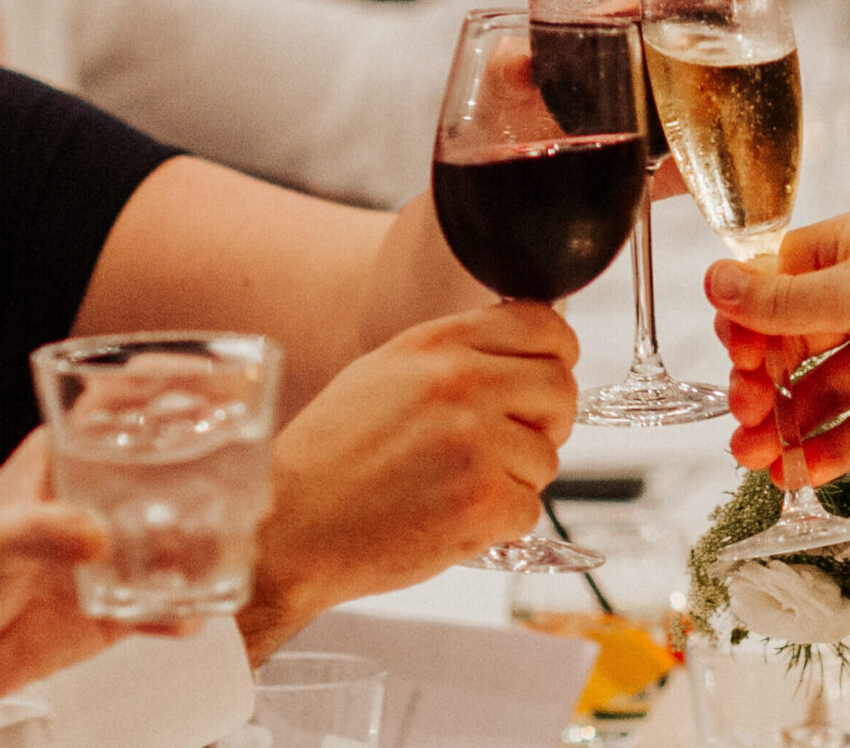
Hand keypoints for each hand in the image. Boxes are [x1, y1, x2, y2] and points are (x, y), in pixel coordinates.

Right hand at [237, 301, 578, 657]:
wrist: (288, 524)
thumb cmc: (331, 455)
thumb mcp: (386, 371)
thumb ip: (456, 354)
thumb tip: (524, 354)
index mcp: (439, 344)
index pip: (543, 325)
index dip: (557, 353)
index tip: (548, 373)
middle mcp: (462, 384)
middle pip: (561, 389)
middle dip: (547, 419)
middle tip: (512, 442)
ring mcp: (476, 444)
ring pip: (548, 456)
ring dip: (515, 477)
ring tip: (455, 484)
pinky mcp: (482, 504)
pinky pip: (529, 508)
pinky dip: (499, 522)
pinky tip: (452, 516)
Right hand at [703, 209, 849, 483]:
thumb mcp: (849, 290)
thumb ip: (777, 301)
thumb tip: (713, 281)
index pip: (780, 285)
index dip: (750, 321)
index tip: (733, 352)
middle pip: (797, 344)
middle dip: (762, 380)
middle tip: (742, 410)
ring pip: (825, 392)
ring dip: (785, 423)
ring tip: (752, 456)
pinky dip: (828, 449)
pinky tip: (794, 471)